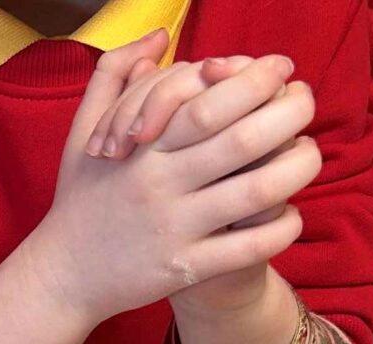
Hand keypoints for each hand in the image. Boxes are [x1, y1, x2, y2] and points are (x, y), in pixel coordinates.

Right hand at [20, 46, 316, 326]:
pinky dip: (283, 227)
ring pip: (258, 191)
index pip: (208, 99)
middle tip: (306, 101)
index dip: (254, 78)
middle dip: (290, 112)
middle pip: (243, 138)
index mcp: (142, 146)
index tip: (279, 68)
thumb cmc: (80, 198)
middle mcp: (160, 183)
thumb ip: (113, 74)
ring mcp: (175, 228)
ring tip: (309, 154)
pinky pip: (249, 247)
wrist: (63, 276)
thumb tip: (159, 37)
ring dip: (299, 167)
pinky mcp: (185, 268)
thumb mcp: (82, 129)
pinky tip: (293, 214)